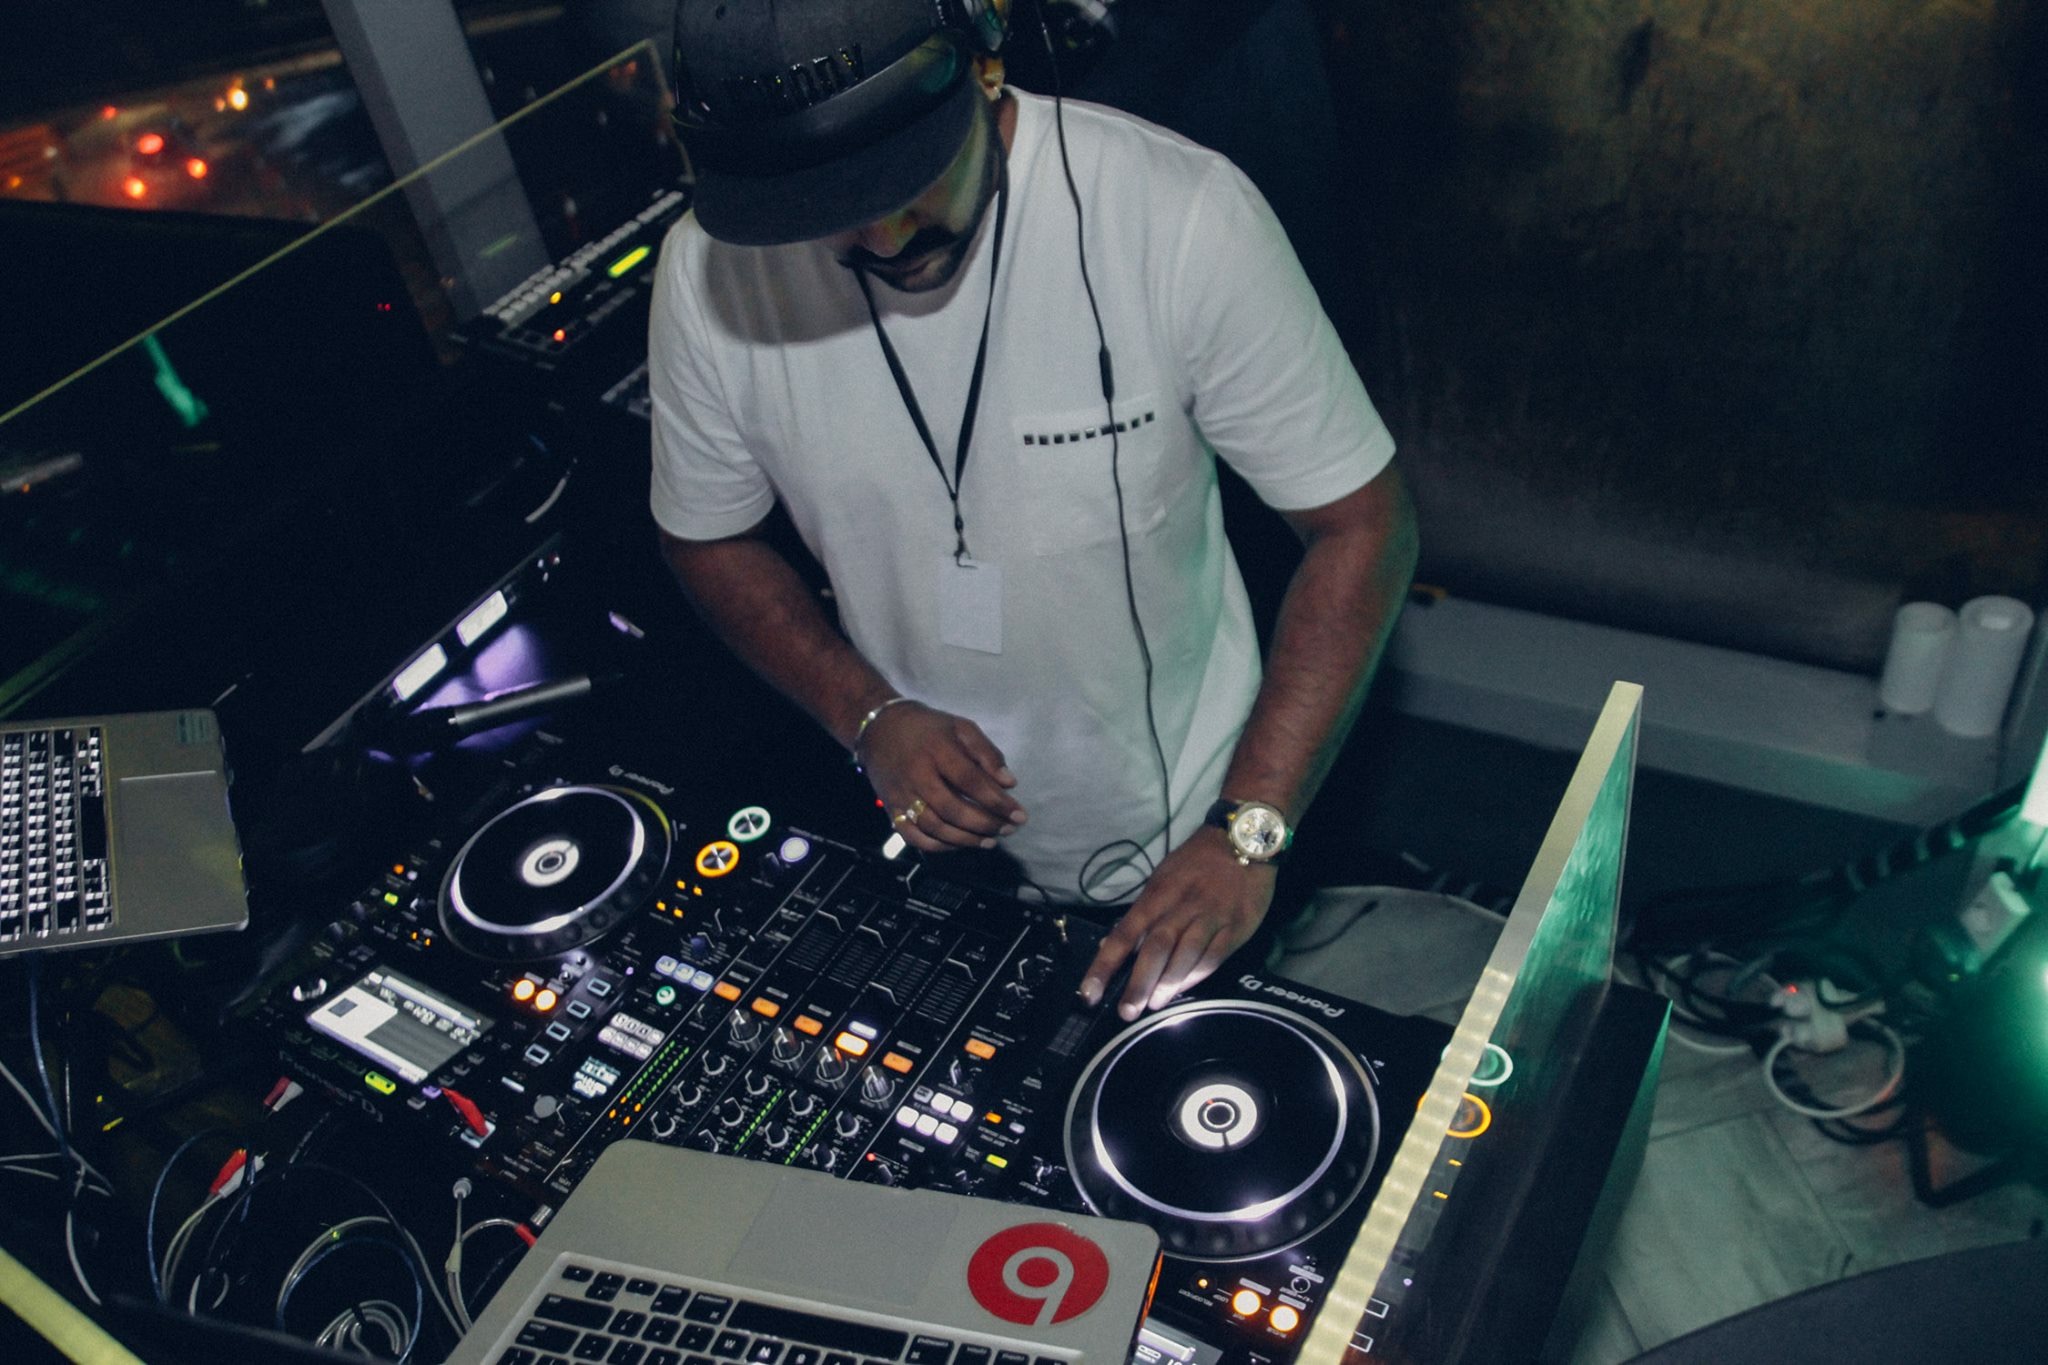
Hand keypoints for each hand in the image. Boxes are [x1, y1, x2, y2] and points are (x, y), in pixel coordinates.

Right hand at [859, 701, 1026, 851]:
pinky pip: (914, 837)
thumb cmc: (928, 728)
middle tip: (1008, 829)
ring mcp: (901, 795)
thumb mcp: (961, 727)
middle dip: (985, 824)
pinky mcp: (891, 809)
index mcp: (937, 750)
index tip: (1019, 814)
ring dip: (965, 839)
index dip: (997, 801)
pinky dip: (939, 846)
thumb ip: (987, 753)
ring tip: (990, 840)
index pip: (971, 781)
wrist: (880, 729)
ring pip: (934, 827)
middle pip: (953, 809)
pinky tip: (959, 844)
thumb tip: (1009, 783)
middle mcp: (917, 775)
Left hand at [1079, 827, 1275, 1019]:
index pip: (1124, 933)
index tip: (1090, 992)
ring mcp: (1209, 917)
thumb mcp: (1163, 878)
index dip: (1105, 965)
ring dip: (1167, 984)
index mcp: (1157, 895)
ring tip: (1152, 1004)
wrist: (1244, 841)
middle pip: (1155, 948)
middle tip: (1127, 1011)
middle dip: (1138, 983)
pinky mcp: (1235, 926)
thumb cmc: (1197, 862)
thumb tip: (1110, 945)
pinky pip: (1212, 956)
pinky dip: (1195, 975)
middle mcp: (1180, 906)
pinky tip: (1183, 989)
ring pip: (1184, 955)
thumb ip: (1141, 913)